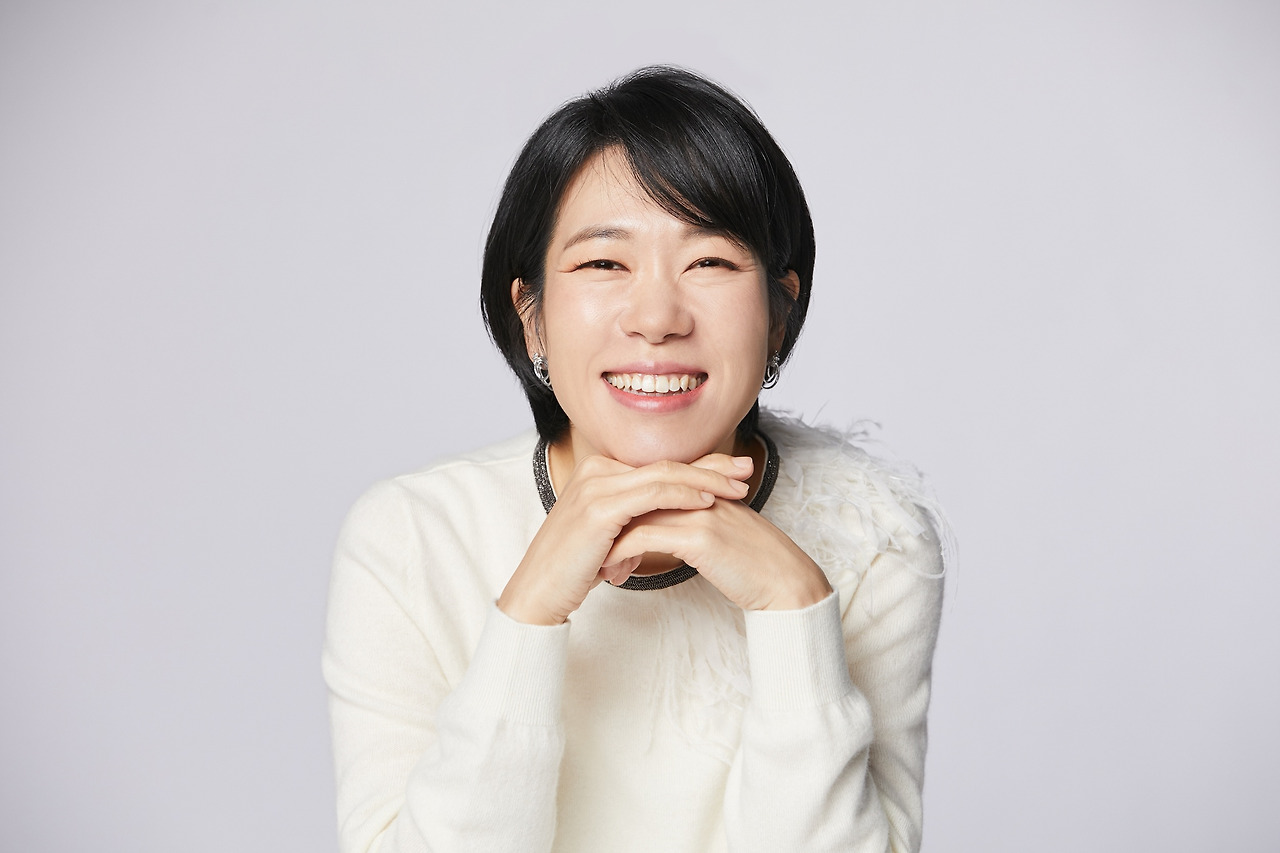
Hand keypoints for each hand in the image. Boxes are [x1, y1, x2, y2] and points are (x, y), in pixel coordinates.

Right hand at [497, 453, 752, 624]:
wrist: (538, 592)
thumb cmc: (574, 568)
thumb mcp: (612, 535)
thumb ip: (637, 516)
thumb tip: (670, 515)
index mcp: (599, 472)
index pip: (660, 464)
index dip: (700, 466)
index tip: (733, 472)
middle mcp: (597, 471)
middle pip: (666, 464)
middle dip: (712, 466)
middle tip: (747, 469)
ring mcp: (596, 487)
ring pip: (664, 475)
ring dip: (707, 479)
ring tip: (738, 486)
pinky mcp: (598, 508)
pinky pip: (651, 494)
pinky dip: (683, 495)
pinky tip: (707, 501)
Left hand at [601, 463, 832, 611]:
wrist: (786, 582)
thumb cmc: (754, 565)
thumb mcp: (720, 536)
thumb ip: (691, 525)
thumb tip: (660, 535)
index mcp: (703, 488)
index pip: (649, 488)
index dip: (622, 512)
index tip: (603, 538)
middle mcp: (698, 493)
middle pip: (636, 497)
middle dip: (609, 526)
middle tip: (590, 551)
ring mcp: (698, 511)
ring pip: (635, 516)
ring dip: (610, 543)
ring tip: (599, 568)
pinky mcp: (699, 536)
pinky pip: (644, 538)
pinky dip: (622, 556)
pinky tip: (614, 575)